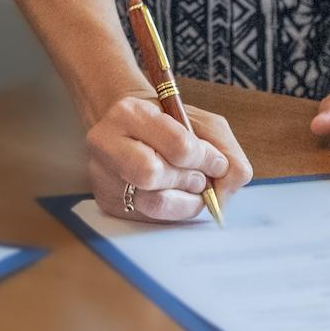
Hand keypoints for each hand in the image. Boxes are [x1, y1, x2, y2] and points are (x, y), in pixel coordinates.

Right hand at [86, 93, 249, 224]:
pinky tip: (174, 195)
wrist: (131, 129)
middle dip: (189, 180)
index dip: (206, 159)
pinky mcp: (106, 201)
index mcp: (130, 112)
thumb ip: (227, 151)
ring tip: (188, 186)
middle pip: (153, 175)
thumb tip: (226, 191)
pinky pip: (149, 218)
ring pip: (152, 203)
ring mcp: (102, 174)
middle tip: (199, 177)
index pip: (177, 145)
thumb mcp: (203, 124)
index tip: (217, 162)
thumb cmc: (169, 125)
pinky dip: (173, 210)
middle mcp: (106, 142)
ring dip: (184, 200)